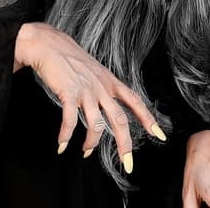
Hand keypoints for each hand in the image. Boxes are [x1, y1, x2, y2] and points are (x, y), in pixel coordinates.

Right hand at [13, 21, 166, 172]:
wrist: (50, 44)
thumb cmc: (70, 59)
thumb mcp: (95, 71)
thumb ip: (103, 88)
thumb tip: (108, 108)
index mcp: (110, 82)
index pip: (134, 101)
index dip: (148, 118)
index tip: (159, 135)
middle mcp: (101, 87)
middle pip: (119, 120)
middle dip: (125, 144)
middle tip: (128, 164)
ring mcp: (86, 90)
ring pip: (96, 124)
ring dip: (92, 143)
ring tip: (86, 151)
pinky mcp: (69, 92)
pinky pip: (70, 120)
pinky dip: (66, 136)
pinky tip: (61, 144)